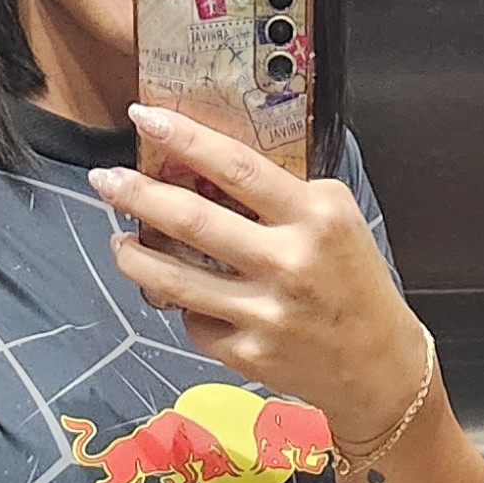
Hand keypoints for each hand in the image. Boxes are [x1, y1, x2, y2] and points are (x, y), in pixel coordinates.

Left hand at [89, 104, 423, 436]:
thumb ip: (278, 194)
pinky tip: (186, 297)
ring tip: (119, 241)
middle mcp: (289, 262)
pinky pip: (194, 320)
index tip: (143, 116)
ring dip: (133, 256)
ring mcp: (266, 312)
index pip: (238, 166)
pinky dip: (182, 305)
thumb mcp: (333, 220)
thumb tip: (201, 167)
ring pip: (173, 279)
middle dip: (136, 195)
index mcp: (315, 216)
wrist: (380, 366)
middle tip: (104, 179)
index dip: (184, 138)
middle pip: (191, 220)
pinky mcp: (248, 353)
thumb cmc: (352, 281)